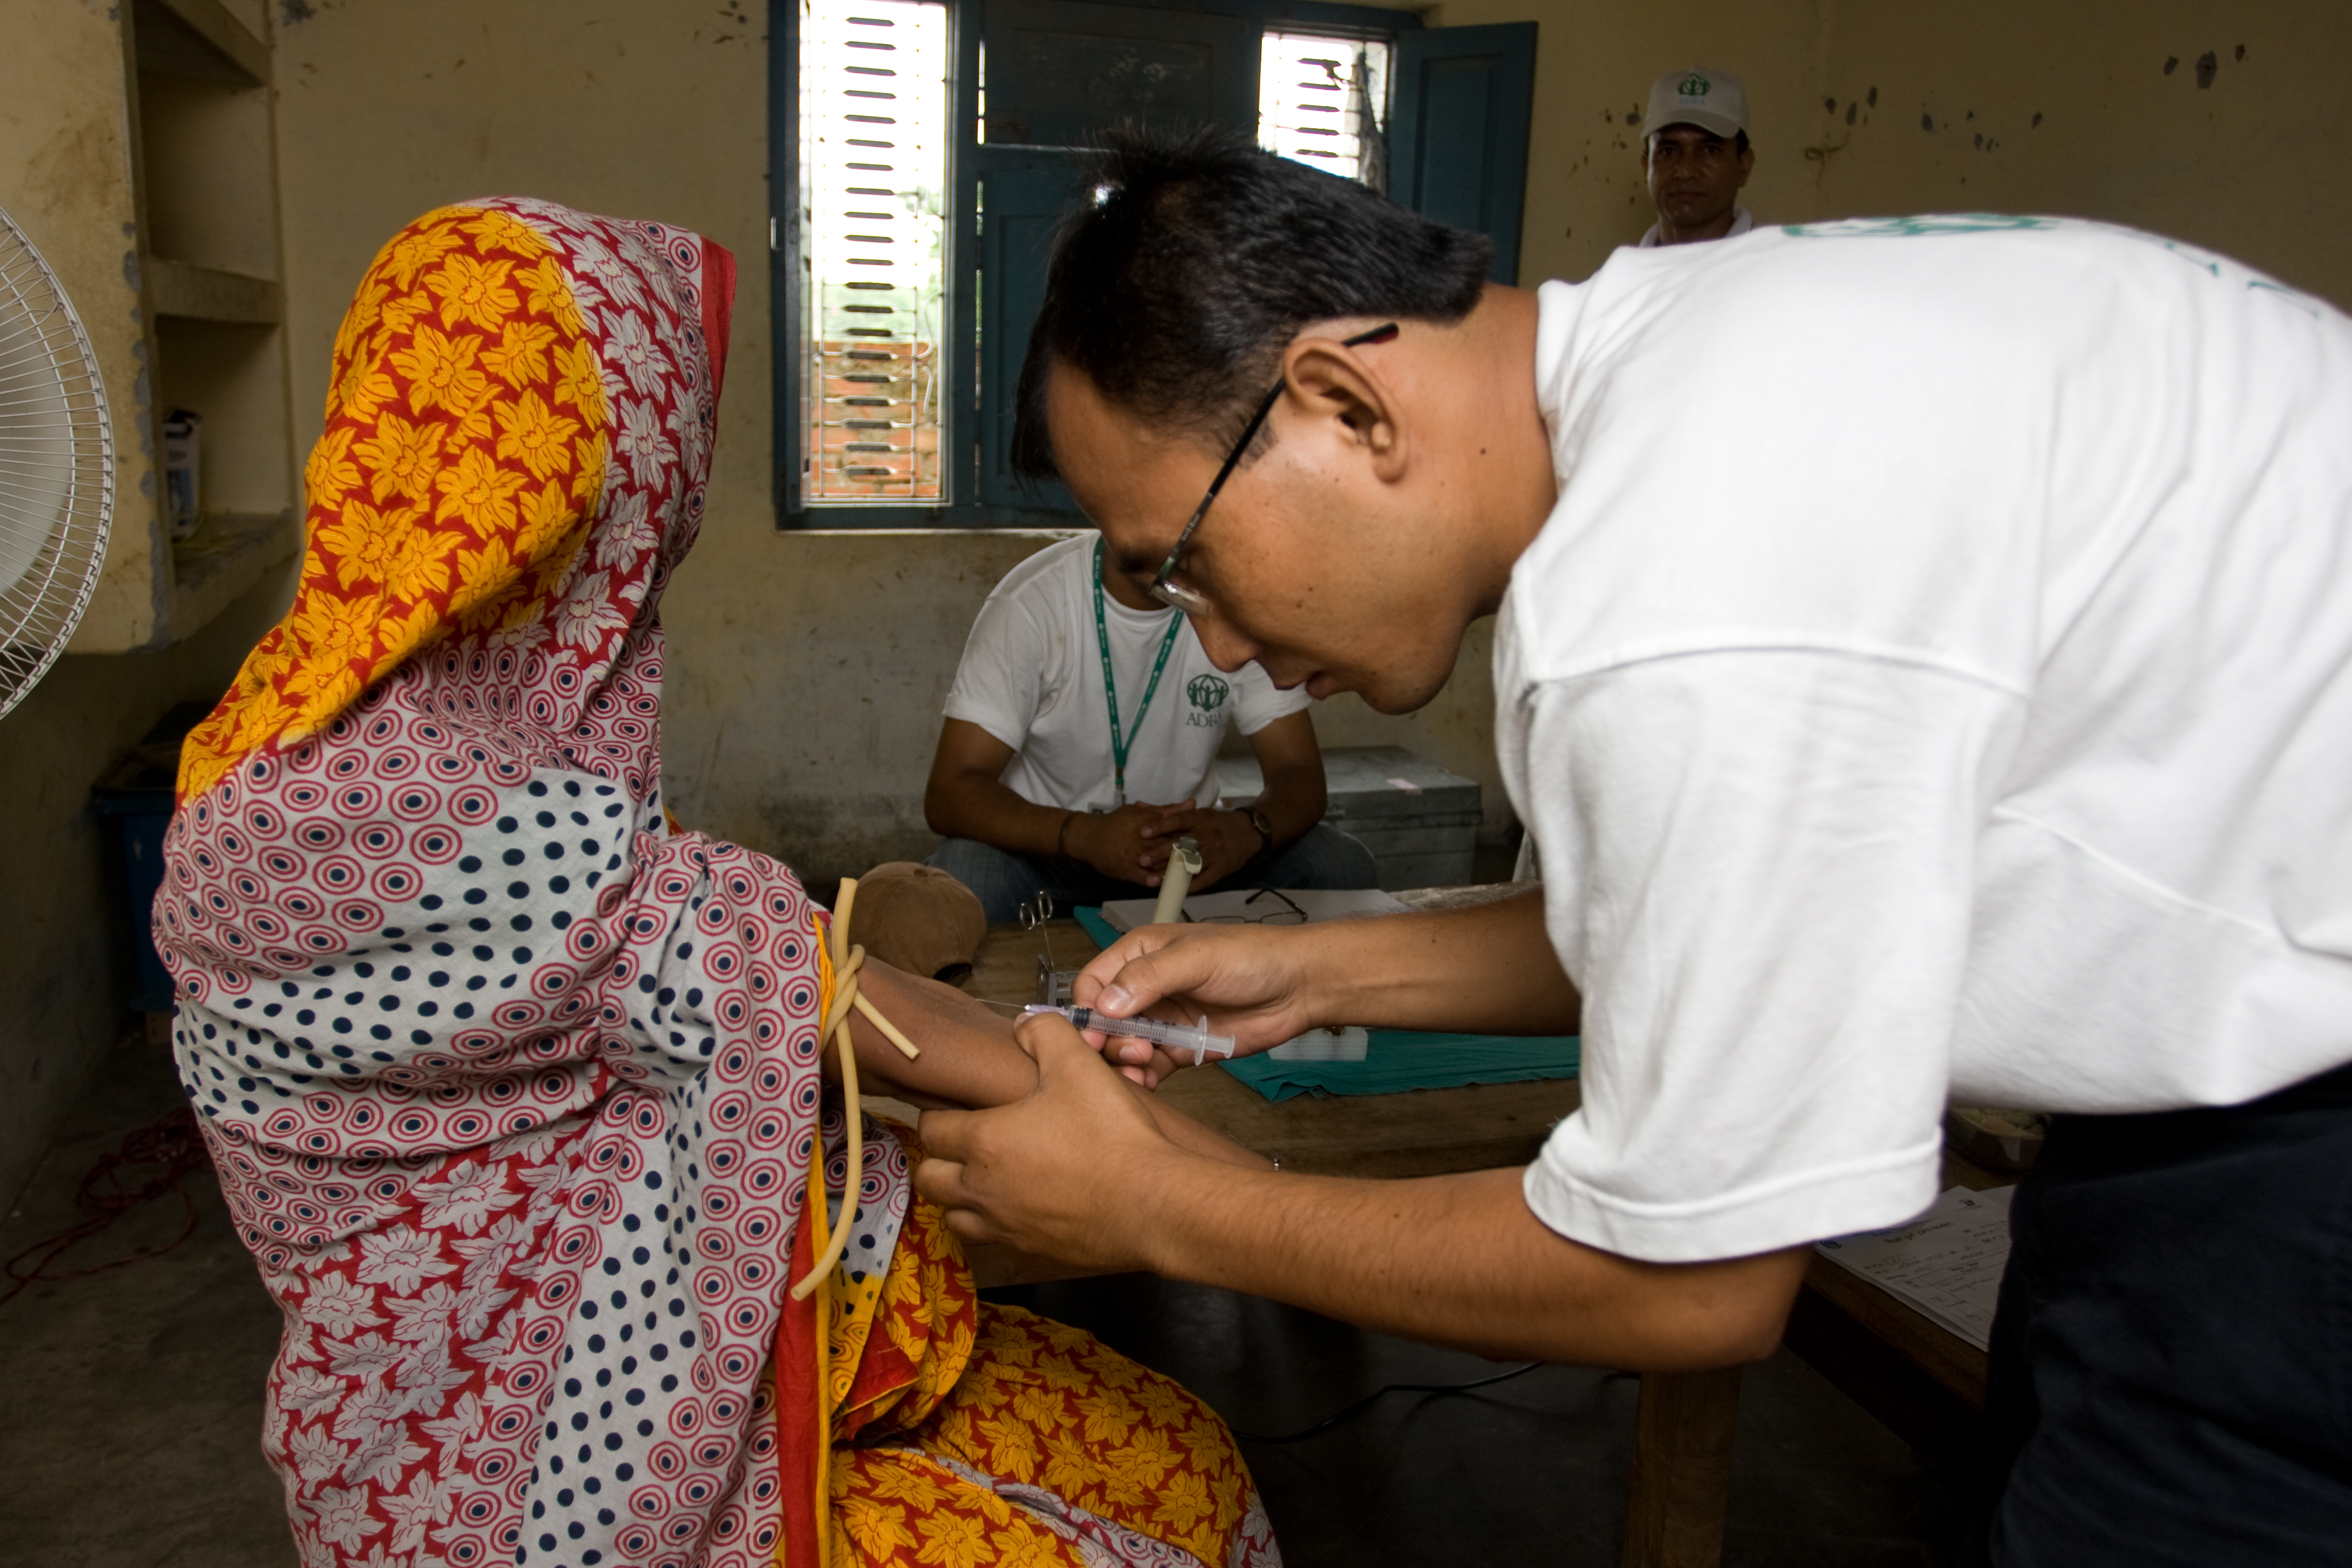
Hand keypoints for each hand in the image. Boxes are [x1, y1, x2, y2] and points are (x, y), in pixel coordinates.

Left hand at [915, 1013, 1254, 1267]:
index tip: (957, 1105)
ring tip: (984, 1179)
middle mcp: (983, 1189)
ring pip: (955, 1217)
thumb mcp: (1078, 1064)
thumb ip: (1044, 1033)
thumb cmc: (1111, 1133)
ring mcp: (1006, 1226)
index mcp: (983, 1141)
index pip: (931, 1129)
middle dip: (938, 1159)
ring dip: (960, 1198)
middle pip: (928, 1179)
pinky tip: (1022, 1206)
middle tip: (964, 1143)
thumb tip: (1024, 1025)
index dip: (938, 1113)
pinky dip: (995, 1224)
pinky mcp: (1033, 1251)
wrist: (1152, 1203)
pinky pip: (995, 1240)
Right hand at [1066, 801, 1193, 886]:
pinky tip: (1168, 882)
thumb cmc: (1116, 821)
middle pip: (1169, 845)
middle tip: (1204, 856)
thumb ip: (1167, 809)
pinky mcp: (1127, 870)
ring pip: (1159, 863)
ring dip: (1175, 868)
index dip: (1190, 833)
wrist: (1089, 837)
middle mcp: (1142, 839)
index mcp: (1147, 821)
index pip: (1174, 827)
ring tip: (1191, 871)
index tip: (1205, 838)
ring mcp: (1134, 856)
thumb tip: (1192, 803)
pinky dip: (1157, 880)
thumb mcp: (1140, 811)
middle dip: (1187, 851)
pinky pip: (1144, 877)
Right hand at [1071, 921, 1320, 1086]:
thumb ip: (1149, 977)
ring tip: (1142, 1067)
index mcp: (1140, 954)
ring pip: (1122, 1048)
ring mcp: (1163, 1020)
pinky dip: (1143, 1078)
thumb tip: (1105, 1004)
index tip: (1093, 1034)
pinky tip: (1148, 1083)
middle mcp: (1146, 988)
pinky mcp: (1181, 1048)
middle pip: (1102, 1021)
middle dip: (1107, 1040)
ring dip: (1123, 1063)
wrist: (1298, 987)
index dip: (1086, 1009)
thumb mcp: (1197, 957)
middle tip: (1132, 1051)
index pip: (1092, 982)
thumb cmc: (1252, 957)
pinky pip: (1149, 1067)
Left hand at [1140, 806, 1258, 891]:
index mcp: (1201, 818)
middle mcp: (1208, 834)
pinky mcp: (1222, 868)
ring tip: (1151, 880)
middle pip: (1182, 844)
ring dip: (1170, 873)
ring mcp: (1216, 852)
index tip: (1142, 832)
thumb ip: (1172, 813)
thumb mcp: (1200, 813)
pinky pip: (1203, 879)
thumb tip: (1142, 806)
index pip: (1179, 820)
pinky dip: (1187, 886)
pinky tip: (1172, 889)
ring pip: (1190, 864)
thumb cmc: (1218, 823)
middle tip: (1141, 860)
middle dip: (1160, 853)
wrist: (1250, 832)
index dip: (1161, 826)